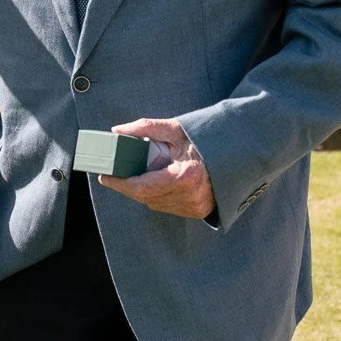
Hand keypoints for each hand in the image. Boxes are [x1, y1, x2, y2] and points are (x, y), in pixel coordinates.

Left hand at [98, 118, 215, 219]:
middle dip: (127, 186)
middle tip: (113, 174)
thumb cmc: (206, 141)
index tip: (104, 176)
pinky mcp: (198, 212)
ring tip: (134, 175)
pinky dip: (157, 195)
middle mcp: (190, 197)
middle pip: (145, 197)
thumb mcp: (177, 130)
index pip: (142, 187)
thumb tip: (117, 131)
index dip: (120, 183)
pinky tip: (154, 183)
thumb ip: (146, 128)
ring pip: (154, 203)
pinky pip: (167, 206)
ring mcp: (195, 207)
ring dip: (141, 191)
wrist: (236, 157)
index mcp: (185, 177)